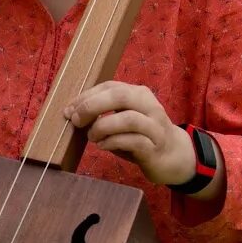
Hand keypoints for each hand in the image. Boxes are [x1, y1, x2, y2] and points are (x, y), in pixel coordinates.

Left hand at [63, 81, 194, 185]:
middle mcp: (149, 106)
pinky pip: (133, 141)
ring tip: (91, 137)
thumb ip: (102, 113)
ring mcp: (154, 127)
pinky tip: (103, 146)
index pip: (109, 87)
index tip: (68, 110)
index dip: (86, 97)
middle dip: (92, 106)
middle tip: (75, 120)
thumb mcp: (121, 119)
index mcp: (138, 94)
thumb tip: (72, 113)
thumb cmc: (139, 135)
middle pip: (120, 97)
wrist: (172, 156)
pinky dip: (113, 142)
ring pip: (128, 119)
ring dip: (103, 127)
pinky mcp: (155, 147)